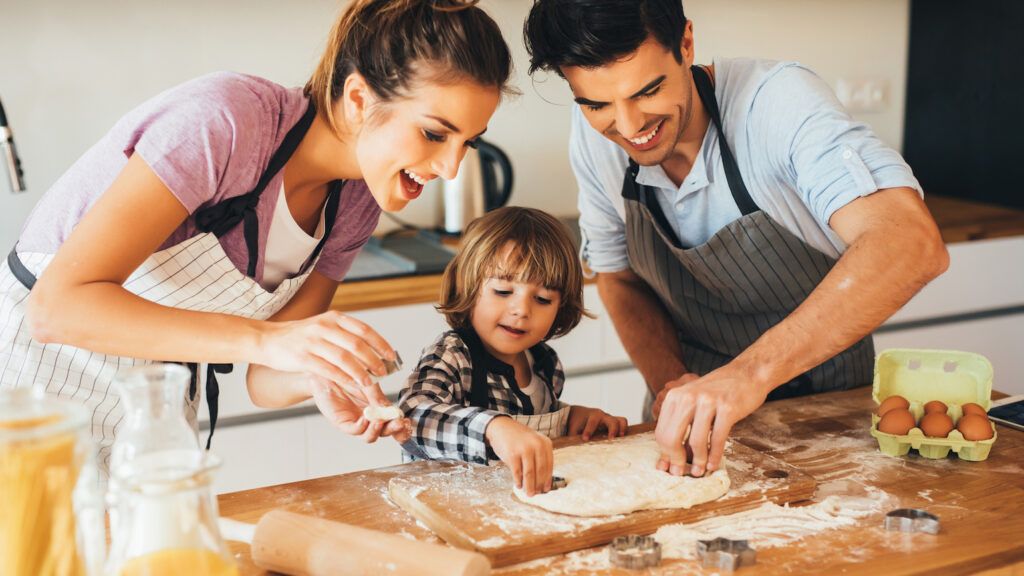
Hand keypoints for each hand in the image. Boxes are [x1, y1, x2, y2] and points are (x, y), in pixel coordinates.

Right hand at [258, 310, 394, 388]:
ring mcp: (313, 342)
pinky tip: (353, 386)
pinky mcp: (303, 358)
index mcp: (333, 318)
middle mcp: (324, 327)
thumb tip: (372, 348)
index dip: (380, 343)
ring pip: (344, 359)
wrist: (268, 339)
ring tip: (371, 383)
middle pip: (356, 345)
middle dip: (374, 361)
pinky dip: (344, 380)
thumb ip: (344, 334)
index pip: (363, 330)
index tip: (391, 356)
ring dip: (361, 373)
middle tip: (383, 373)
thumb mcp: (323, 326)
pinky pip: (329, 370)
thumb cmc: (299, 336)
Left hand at [309, 377, 409, 443]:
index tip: (407, 422)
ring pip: (370, 436)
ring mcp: (356, 421)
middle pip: (384, 432)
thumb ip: (378, 395)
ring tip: (381, 421)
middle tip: (399, 424)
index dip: (401, 425)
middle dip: (393, 430)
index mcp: (378, 408)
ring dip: (378, 430)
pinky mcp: (342, 423)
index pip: (392, 421)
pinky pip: (355, 430)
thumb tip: (391, 409)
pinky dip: (363, 426)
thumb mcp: (367, 382)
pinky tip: (366, 418)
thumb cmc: (345, 373)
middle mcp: (368, 418)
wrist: (324, 368)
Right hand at [485, 417, 552, 496]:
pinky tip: (518, 485)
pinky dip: (518, 481)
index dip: (547, 479)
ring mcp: (524, 449)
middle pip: (540, 471)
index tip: (546, 489)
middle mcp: (537, 445)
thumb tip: (542, 482)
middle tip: (536, 494)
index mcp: (545, 443)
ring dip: (529, 486)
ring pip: (529, 474)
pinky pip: (517, 472)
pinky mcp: (512, 454)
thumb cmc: (518, 439)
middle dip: (538, 485)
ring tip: (529, 494)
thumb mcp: (534, 443)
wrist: (501, 427)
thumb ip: (539, 458)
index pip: (549, 465)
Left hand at [567, 406, 627, 440]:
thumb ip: (574, 437)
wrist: (580, 413)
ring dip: (622, 430)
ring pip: (622, 421)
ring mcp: (610, 420)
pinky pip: (622, 426)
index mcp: (592, 416)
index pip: (592, 422)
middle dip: (613, 430)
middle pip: (612, 420)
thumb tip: (575, 449)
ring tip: (620, 439)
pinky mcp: (614, 425)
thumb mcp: (573, 429)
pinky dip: (624, 433)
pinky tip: (622, 443)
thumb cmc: (577, 422)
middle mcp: (603, 416)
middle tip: (611, 440)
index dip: (589, 430)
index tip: (585, 439)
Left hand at [654, 366, 768, 476]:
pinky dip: (714, 456)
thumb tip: (668, 458)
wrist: (747, 373)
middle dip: (676, 460)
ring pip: (696, 441)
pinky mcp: (728, 408)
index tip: (669, 467)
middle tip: (681, 473)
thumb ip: (680, 424)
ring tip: (699, 471)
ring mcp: (708, 402)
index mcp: (675, 397)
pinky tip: (712, 465)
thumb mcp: (692, 401)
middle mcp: (688, 397)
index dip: (665, 453)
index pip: (661, 432)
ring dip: (698, 461)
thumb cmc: (718, 392)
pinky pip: (717, 439)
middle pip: (672, 438)